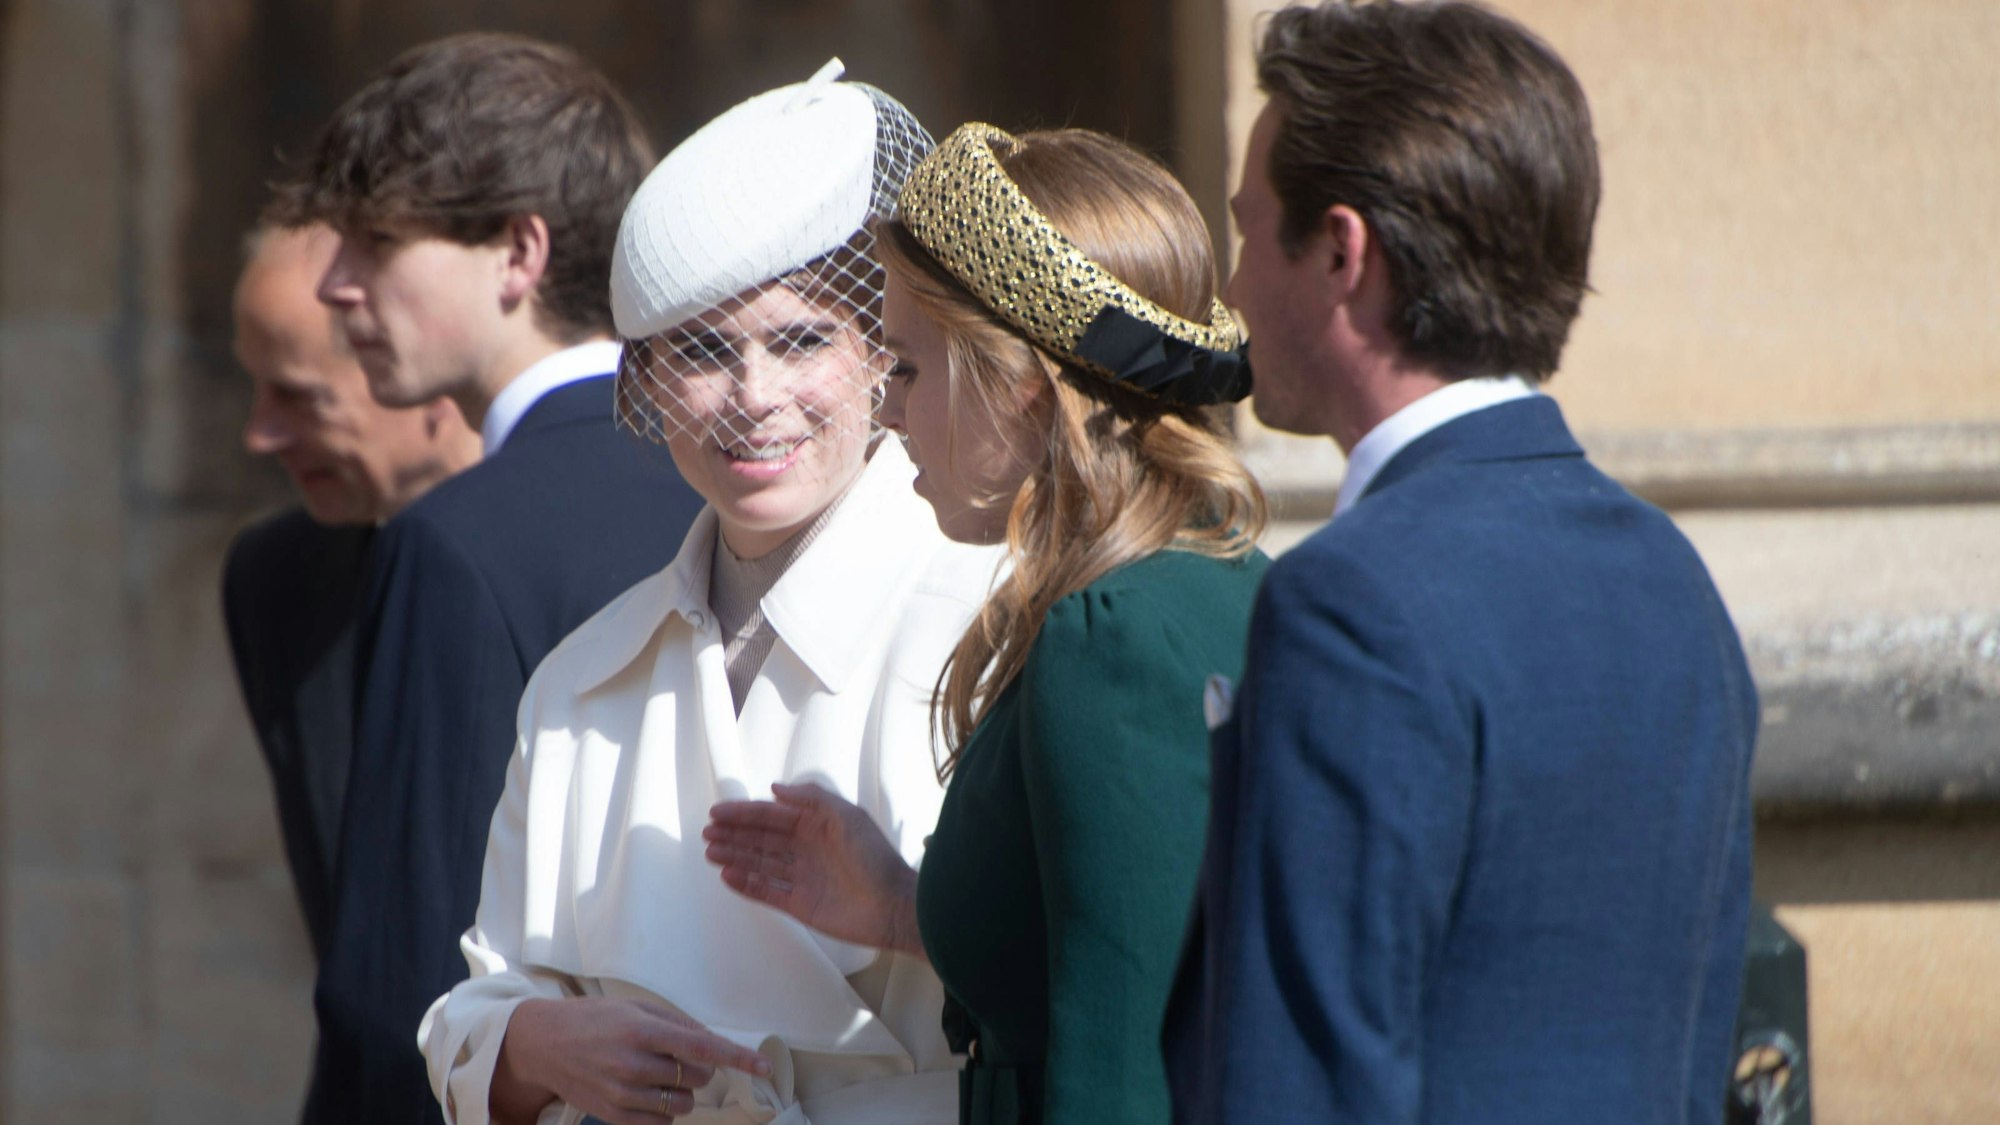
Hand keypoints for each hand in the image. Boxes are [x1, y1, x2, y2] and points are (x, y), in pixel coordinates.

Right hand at [492, 996, 771, 1124]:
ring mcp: (622, 1093)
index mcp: (643, 1030)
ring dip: (683, 1091)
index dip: (739, 1058)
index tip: (766, 1067)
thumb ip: (677, 1024)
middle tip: (678, 1057)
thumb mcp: (636, 1008)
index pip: (704, 1048)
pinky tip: (648, 1093)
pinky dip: (665, 1110)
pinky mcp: (614, 1116)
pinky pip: (661, 1122)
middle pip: (698, 1078)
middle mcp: (634, 1064)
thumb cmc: (595, 1019)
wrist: (543, 1043)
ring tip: (658, 1075)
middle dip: (701, 1069)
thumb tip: (713, 1042)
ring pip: (684, 1104)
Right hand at [704, 782, 925, 958]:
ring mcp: (801, 878)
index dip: (744, 814)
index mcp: (817, 826)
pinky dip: (746, 884)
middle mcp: (806, 850)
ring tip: (710, 853)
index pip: (772, 817)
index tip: (716, 813)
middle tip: (706, 833)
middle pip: (762, 840)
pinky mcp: (799, 905)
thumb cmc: (874, 856)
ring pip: (760, 864)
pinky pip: (766, 892)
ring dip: (735, 857)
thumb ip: (812, 798)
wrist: (894, 905)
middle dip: (734, 835)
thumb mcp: (847, 816)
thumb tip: (775, 789)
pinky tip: (726, 876)